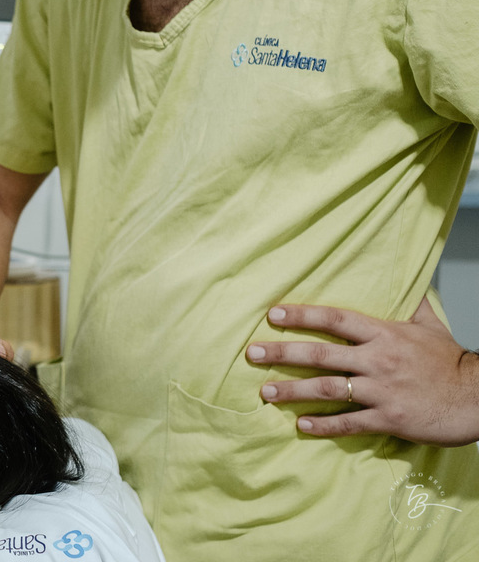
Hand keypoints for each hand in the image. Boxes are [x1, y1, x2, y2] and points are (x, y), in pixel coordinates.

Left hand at [247, 296, 478, 445]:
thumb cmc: (451, 362)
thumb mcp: (430, 325)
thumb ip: (409, 304)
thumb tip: (402, 278)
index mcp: (385, 334)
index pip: (335, 320)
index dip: (302, 316)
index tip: (273, 315)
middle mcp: (379, 360)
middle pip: (321, 354)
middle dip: (283, 354)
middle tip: (252, 354)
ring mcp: (382, 390)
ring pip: (329, 389)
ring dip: (294, 391)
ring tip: (266, 393)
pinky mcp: (389, 418)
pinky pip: (350, 422)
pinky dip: (324, 425)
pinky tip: (301, 425)